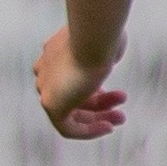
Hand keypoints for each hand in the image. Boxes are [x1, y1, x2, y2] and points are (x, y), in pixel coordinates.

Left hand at [33, 26, 126, 140]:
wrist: (93, 37)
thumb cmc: (103, 35)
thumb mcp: (105, 40)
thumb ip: (104, 50)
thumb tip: (110, 56)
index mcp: (54, 53)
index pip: (71, 77)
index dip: (94, 89)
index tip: (113, 93)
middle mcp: (45, 70)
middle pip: (72, 95)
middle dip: (99, 103)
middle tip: (121, 106)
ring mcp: (45, 87)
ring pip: (71, 111)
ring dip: (98, 117)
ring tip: (121, 118)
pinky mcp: (50, 104)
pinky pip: (67, 127)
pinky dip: (88, 130)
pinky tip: (107, 127)